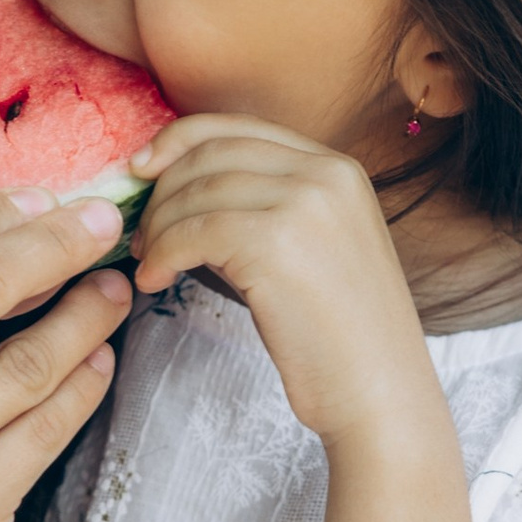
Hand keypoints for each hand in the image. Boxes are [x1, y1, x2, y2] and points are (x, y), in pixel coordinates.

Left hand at [129, 115, 440, 451]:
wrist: (380, 393)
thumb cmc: (340, 338)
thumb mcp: (313, 249)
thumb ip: (264, 209)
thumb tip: (181, 192)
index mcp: (338, 168)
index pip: (239, 128)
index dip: (180, 140)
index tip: (144, 168)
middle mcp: (326, 174)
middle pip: (212, 153)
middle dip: (162, 190)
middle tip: (141, 233)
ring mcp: (305, 204)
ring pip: (197, 191)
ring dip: (158, 227)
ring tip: (148, 262)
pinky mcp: (277, 243)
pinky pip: (194, 231)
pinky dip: (163, 253)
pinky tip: (156, 281)